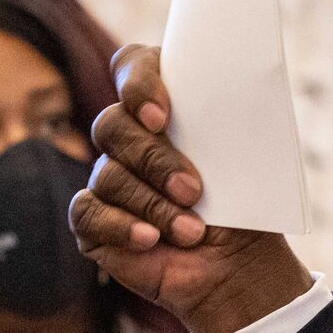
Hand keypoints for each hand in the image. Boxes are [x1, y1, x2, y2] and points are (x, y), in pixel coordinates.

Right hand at [73, 44, 312, 332]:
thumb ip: (226, 116)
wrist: (237, 267)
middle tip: (194, 191)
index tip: (162, 115)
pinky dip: (121, 226)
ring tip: (193, 232)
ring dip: (154, 205)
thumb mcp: (245, 157)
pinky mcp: (93, 219)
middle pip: (114, 125)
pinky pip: (87, 211)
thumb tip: (231, 87)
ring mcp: (107, 177)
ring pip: (109, 174)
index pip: (132, 65)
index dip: (139, 83)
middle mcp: (129, 136)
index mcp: (164, 105)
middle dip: (155, 160)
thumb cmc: (242, 207)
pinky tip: (150, 240)